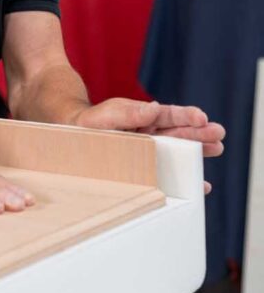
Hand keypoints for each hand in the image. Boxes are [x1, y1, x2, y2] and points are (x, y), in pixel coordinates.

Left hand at [71, 98, 224, 193]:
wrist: (72, 140)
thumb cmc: (91, 123)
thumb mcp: (109, 114)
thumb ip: (131, 112)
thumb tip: (156, 108)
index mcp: (145, 117)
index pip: (169, 115)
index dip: (186, 116)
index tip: (201, 116)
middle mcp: (151, 133)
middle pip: (179, 133)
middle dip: (200, 133)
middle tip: (219, 134)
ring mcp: (149, 151)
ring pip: (178, 151)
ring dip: (198, 151)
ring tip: (217, 149)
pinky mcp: (145, 169)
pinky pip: (168, 173)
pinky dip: (185, 179)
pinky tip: (201, 185)